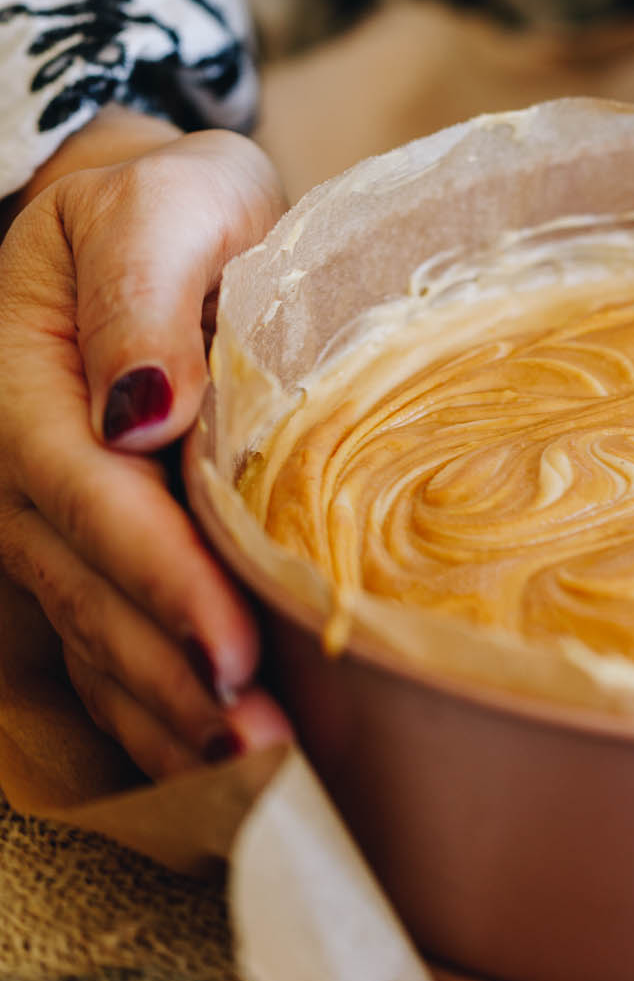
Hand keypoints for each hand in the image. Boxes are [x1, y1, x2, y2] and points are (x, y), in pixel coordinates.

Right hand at [0, 109, 293, 777]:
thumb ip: (144, 292)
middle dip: (169, 679)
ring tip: (256, 777)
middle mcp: (12, 471)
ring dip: (164, 716)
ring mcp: (35, 526)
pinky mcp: (74, 555)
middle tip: (261, 750)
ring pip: (89, 638)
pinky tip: (213, 768)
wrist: (146, 226)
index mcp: (20, 385)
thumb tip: (144, 410)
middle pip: (85, 593)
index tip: (229, 649)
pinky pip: (96, 649)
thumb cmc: (168, 207)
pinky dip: (150, 714)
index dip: (157, 580)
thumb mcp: (164, 203)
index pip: (88, 498)